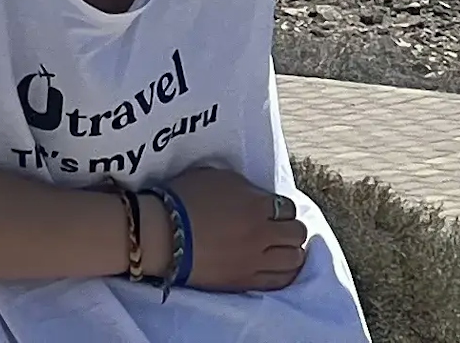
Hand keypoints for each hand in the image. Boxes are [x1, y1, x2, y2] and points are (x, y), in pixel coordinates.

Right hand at [158, 169, 307, 290]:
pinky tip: (279, 267)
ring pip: (294, 259)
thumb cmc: (184, 199)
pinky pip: (279, 281)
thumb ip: (247, 187)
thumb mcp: (218, 177)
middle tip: (279, 229)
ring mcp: (255, 260)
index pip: (289, 207)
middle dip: (291, 229)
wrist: (162, 233)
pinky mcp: (245, 281)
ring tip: (280, 249)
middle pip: (297, 233)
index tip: (274, 210)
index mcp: (256, 204)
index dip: (283, 208)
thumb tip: (261, 197)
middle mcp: (261, 233)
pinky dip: (284, 272)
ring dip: (291, 251)